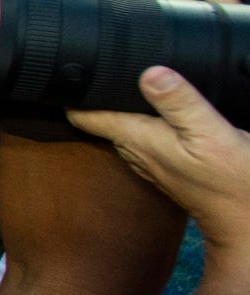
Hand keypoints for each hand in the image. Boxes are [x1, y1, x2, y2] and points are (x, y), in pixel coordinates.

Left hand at [70, 66, 249, 249]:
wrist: (249, 223)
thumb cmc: (234, 183)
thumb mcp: (211, 134)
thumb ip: (180, 104)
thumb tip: (149, 73)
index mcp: (139, 140)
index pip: (85, 116)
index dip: (72, 93)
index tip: (62, 72)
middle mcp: (138, 153)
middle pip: (99, 121)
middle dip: (90, 98)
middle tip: (83, 71)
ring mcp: (154, 163)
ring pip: (120, 130)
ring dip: (114, 110)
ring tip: (106, 87)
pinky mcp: (171, 167)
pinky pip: (144, 139)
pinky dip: (140, 123)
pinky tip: (149, 114)